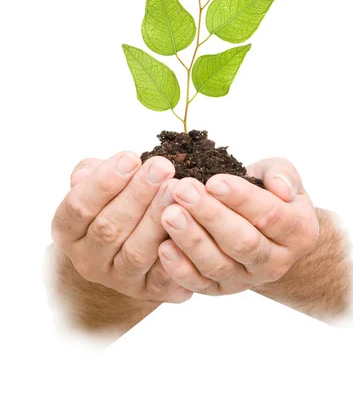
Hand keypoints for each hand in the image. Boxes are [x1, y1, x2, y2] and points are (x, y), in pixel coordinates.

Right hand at [51, 152, 191, 303]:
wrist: (123, 250)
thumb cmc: (111, 204)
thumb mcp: (95, 184)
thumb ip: (92, 174)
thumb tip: (98, 168)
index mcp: (69, 231)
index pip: (79, 207)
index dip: (104, 182)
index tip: (131, 157)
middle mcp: (88, 260)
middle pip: (109, 229)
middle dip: (137, 195)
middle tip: (162, 167)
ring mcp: (118, 279)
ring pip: (136, 253)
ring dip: (156, 219)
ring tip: (175, 189)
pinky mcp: (149, 291)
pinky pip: (163, 277)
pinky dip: (176, 253)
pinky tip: (189, 225)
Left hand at [157, 158, 318, 294]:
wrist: (262, 227)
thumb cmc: (267, 192)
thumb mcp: (280, 174)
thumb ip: (282, 173)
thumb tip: (280, 188)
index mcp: (298, 231)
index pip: (270, 215)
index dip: (241, 198)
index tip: (214, 181)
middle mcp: (275, 262)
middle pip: (242, 242)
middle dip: (210, 215)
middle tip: (182, 190)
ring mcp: (246, 279)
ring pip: (218, 265)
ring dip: (191, 239)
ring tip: (168, 214)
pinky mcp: (220, 290)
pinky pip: (199, 284)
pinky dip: (180, 269)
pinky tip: (163, 247)